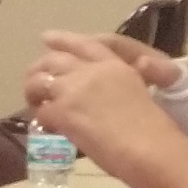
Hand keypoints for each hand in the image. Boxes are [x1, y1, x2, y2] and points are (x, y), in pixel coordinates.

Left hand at [22, 29, 172, 164]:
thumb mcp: (138, 95)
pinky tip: (49, 127)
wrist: (149, 150)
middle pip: (54, 60)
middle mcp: (91, 71)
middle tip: (36, 82)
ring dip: (33, 92)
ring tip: (35, 103)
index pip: (84, 44)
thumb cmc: (154, 132)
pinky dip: (42, 119)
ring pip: (39, 81)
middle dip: (41, 69)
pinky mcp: (62, 111)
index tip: (47, 38)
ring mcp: (74, 89)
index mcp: (114, 66)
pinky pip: (42, 110)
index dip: (63, 40)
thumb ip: (116, 88)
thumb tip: (99, 99)